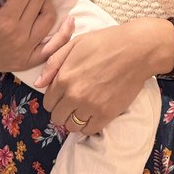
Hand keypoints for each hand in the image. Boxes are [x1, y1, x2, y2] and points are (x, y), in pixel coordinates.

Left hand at [38, 19, 164, 135]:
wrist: (136, 50)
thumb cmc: (105, 42)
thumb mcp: (75, 44)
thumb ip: (53, 63)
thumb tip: (38, 83)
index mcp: (64, 77)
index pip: (48, 102)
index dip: (54, 99)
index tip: (62, 95)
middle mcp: (74, 95)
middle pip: (57, 117)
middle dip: (62, 110)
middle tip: (72, 102)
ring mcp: (91, 106)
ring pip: (71, 126)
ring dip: (74, 119)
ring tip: (83, 108)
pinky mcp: (107, 114)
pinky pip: (89, 130)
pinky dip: (88, 125)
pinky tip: (93, 114)